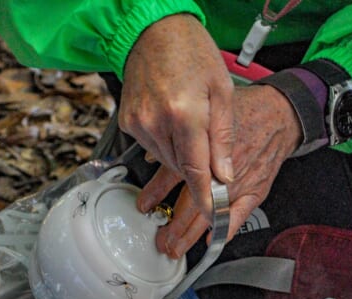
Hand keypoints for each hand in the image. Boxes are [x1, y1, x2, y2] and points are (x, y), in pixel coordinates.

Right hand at [122, 14, 234, 221]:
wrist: (154, 30)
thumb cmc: (191, 52)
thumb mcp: (222, 91)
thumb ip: (223, 138)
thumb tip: (224, 175)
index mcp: (184, 114)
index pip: (195, 171)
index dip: (206, 197)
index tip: (213, 215)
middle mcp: (156, 122)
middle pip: (181, 169)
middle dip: (197, 168)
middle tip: (211, 153)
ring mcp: (138, 123)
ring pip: (166, 161)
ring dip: (181, 154)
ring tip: (189, 123)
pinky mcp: (127, 123)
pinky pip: (152, 147)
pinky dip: (165, 142)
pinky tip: (172, 119)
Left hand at [150, 84, 302, 257]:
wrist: (278, 116)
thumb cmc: (244, 114)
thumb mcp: (206, 117)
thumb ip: (177, 139)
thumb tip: (151, 155)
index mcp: (205, 150)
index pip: (175, 175)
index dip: (157, 193)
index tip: (145, 207)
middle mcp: (220, 169)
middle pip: (190, 202)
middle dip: (172, 225)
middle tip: (160, 239)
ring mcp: (238, 183)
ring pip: (210, 214)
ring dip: (190, 234)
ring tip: (176, 247)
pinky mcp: (255, 191)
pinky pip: (238, 215)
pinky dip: (225, 229)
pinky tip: (212, 241)